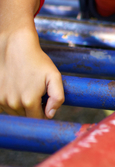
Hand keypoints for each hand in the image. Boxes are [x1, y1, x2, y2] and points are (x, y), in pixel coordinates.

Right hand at [0, 0, 63, 118]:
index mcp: (29, 101)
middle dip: (33, 108)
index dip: (44, 113)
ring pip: (14, 111)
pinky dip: (11, 100)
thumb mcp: (54, 76)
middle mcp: (13, 104)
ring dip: (21, 105)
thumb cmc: (37, 61)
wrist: (15, 47)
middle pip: (25, 116)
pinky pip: (4, 105)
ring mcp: (2, 100)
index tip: (46, 104)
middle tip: (37, 91)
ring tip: (26, 87)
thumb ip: (57, 97)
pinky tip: (16, 87)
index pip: (38, 119)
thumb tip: (50, 115)